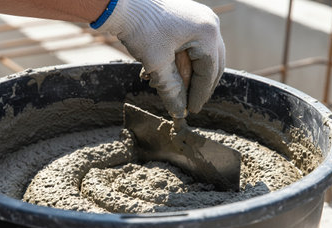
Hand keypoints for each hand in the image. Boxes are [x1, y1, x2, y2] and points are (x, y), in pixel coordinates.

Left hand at [93, 0, 224, 117]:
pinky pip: (191, 46)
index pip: (209, 72)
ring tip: (168, 88)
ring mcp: (199, 19)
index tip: (192, 110)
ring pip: (199, 56)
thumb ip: (171, 91)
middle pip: (211, 64)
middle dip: (197, 86)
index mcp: (207, 33)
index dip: (200, 94)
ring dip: (185, 75)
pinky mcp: (187, 18)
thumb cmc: (140, 28)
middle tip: (189, 105)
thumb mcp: (157, 65)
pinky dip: (179, 62)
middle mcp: (209, 24)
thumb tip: (179, 112)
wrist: (121, 3)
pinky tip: (161, 73)